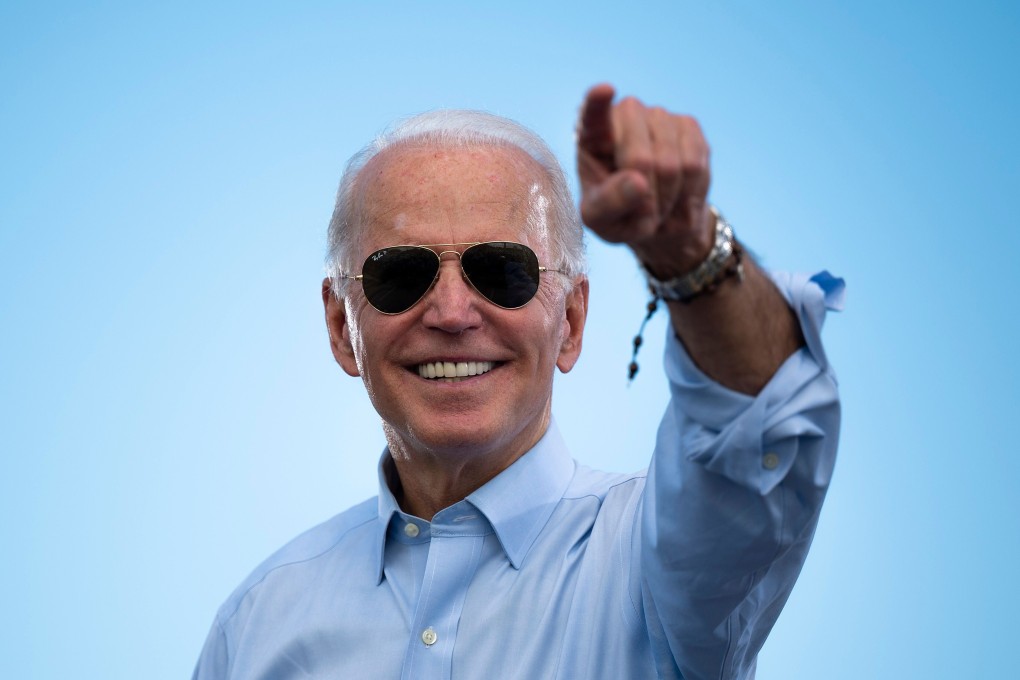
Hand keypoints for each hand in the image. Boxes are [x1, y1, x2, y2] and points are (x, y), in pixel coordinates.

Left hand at [577, 84, 713, 277]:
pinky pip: (695, 164)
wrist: (656, 215)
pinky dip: (688, 191)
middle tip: (644, 215)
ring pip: (672, 164)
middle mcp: (624, 116)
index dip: (598, 103)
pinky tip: (678, 195)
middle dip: (646, 196)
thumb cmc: (617, 214)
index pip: (592, 114)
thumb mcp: (601, 220)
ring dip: (668, 198)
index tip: (604, 91)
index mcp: (592, 137)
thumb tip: (637, 182)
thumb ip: (610, 204)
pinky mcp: (688, 125)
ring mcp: (658, 116)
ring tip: (658, 206)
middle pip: (640, 158)